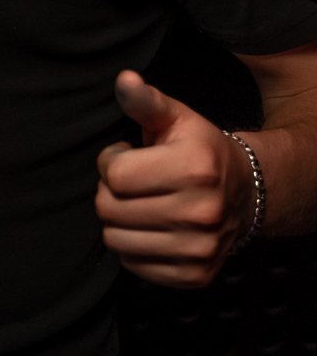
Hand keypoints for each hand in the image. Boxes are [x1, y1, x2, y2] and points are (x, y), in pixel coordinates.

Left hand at [94, 71, 253, 287]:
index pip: (114, 175)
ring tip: (140, 202)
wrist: (246, 191)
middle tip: (131, 181)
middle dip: (110, 191)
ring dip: (119, 221)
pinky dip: (134, 248)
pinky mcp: (196, 275)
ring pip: (116, 241)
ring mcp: (200, 248)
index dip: (110, 161)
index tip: (125, 154)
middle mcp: (201, 212)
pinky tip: (151, 227)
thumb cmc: (200, 149)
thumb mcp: (176, 117)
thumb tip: (124, 80)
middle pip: (110, 209)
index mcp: (195, 168)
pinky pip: (134, 267)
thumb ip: (146, 101)